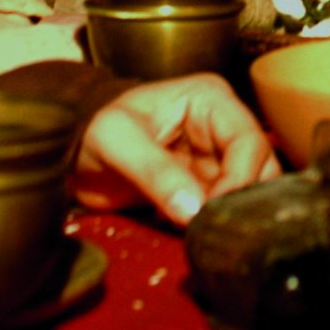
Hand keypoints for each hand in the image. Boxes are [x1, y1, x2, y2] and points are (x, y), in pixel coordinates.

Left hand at [72, 74, 278, 224]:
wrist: (68, 152)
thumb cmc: (91, 129)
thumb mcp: (117, 141)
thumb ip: (155, 173)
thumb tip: (194, 212)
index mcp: (210, 99)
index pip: (250, 141)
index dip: (240, 178)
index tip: (214, 210)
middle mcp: (221, 125)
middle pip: (260, 167)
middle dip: (240, 198)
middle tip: (213, 225)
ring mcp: (215, 157)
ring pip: (249, 190)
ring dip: (228, 213)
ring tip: (200, 230)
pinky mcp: (205, 185)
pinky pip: (224, 207)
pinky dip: (214, 222)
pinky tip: (189, 230)